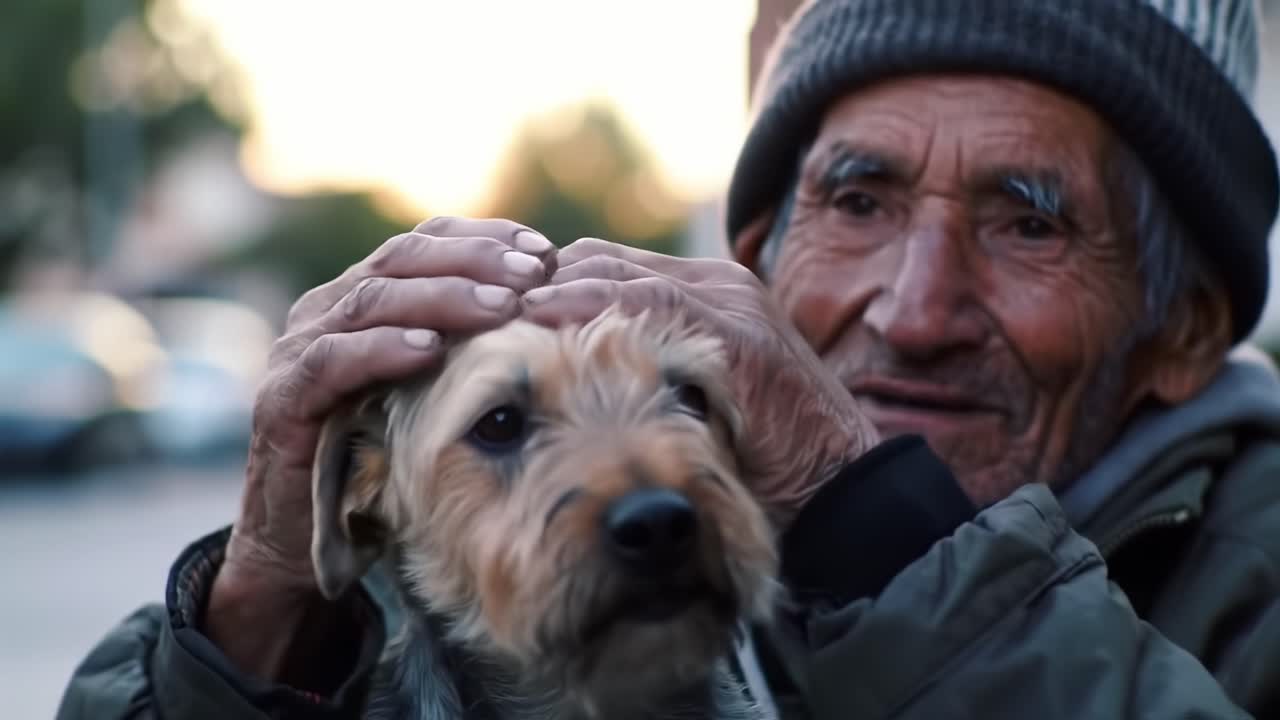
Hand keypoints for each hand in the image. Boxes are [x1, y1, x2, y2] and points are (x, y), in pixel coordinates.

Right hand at [207, 217, 555, 680]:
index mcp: (362, 296)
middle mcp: (326, 310)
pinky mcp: (283, 400)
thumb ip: (467, 347)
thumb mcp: (430, 391)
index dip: (484, 240)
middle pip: (402, 259)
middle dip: (474, 262)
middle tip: (532, 273)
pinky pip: (332, 360)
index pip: (425, 242)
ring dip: (441, 299)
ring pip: (372, 300)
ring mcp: (299, 351)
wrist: (300, 538)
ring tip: (499, 307)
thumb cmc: (381, 457)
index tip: (543, 250)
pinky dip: (382, 349)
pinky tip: (430, 350)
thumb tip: (548, 314)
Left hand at [521, 238, 878, 524]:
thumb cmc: (761, 461)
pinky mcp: (736, 331)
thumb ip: (640, 378)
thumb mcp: (689, 407)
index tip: (486, 313)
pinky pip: (647, 301)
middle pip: (596, 259)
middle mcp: (714, 283)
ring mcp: (728, 302)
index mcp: (704, 293)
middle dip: (532, 282)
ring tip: (488, 311)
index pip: (601, 266)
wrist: (841, 488)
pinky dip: (587, 306)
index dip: (540, 285)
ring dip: (546, 289)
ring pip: (613, 269)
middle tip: (471, 307)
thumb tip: (567, 387)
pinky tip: (536, 323)